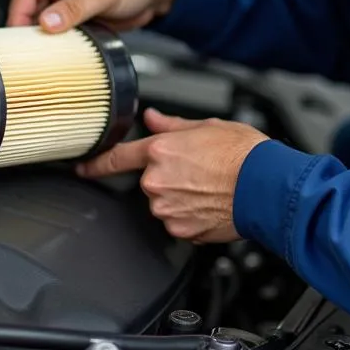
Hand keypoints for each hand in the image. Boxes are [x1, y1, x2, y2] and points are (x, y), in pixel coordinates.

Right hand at [6, 0, 180, 33]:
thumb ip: (75, 9)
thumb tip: (47, 23)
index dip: (19, 13)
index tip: (17, 36)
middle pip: (31, 2)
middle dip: (29, 25)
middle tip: (29, 48)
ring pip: (42, 14)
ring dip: (44, 31)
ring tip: (45, 49)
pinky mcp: (75, 5)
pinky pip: (57, 21)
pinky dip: (57, 34)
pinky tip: (59, 46)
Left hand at [77, 108, 269, 242]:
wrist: (266, 185)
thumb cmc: (243, 154)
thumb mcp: (206, 126)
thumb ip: (171, 125)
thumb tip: (152, 118)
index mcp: (160, 151)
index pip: (117, 158)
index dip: (96, 163)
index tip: (83, 167)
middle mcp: (158, 181)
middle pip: (150, 180)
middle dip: (168, 176)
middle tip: (198, 171)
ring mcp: (168, 209)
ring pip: (164, 202)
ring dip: (180, 197)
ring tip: (208, 187)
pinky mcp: (181, 231)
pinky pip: (178, 222)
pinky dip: (190, 216)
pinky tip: (210, 204)